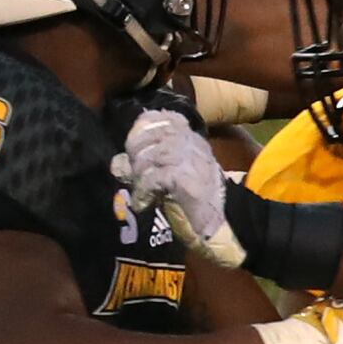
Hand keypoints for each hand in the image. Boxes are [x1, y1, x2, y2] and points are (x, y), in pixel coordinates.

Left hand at [117, 106, 242, 266]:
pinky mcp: (185, 179)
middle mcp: (193, 146)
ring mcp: (191, 161)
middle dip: (137, 152)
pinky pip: (154, 177)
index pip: (167, 118)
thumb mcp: (178, 174)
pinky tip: (145, 202)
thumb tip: (120, 160)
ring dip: (140, 173)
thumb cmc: (197, 203)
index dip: (146, 126)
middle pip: (154, 134)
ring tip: (142, 189)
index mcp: (194, 141)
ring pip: (152, 154)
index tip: (136, 143)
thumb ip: (156, 162)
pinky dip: (144, 191)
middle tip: (136, 173)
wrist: (221, 225)